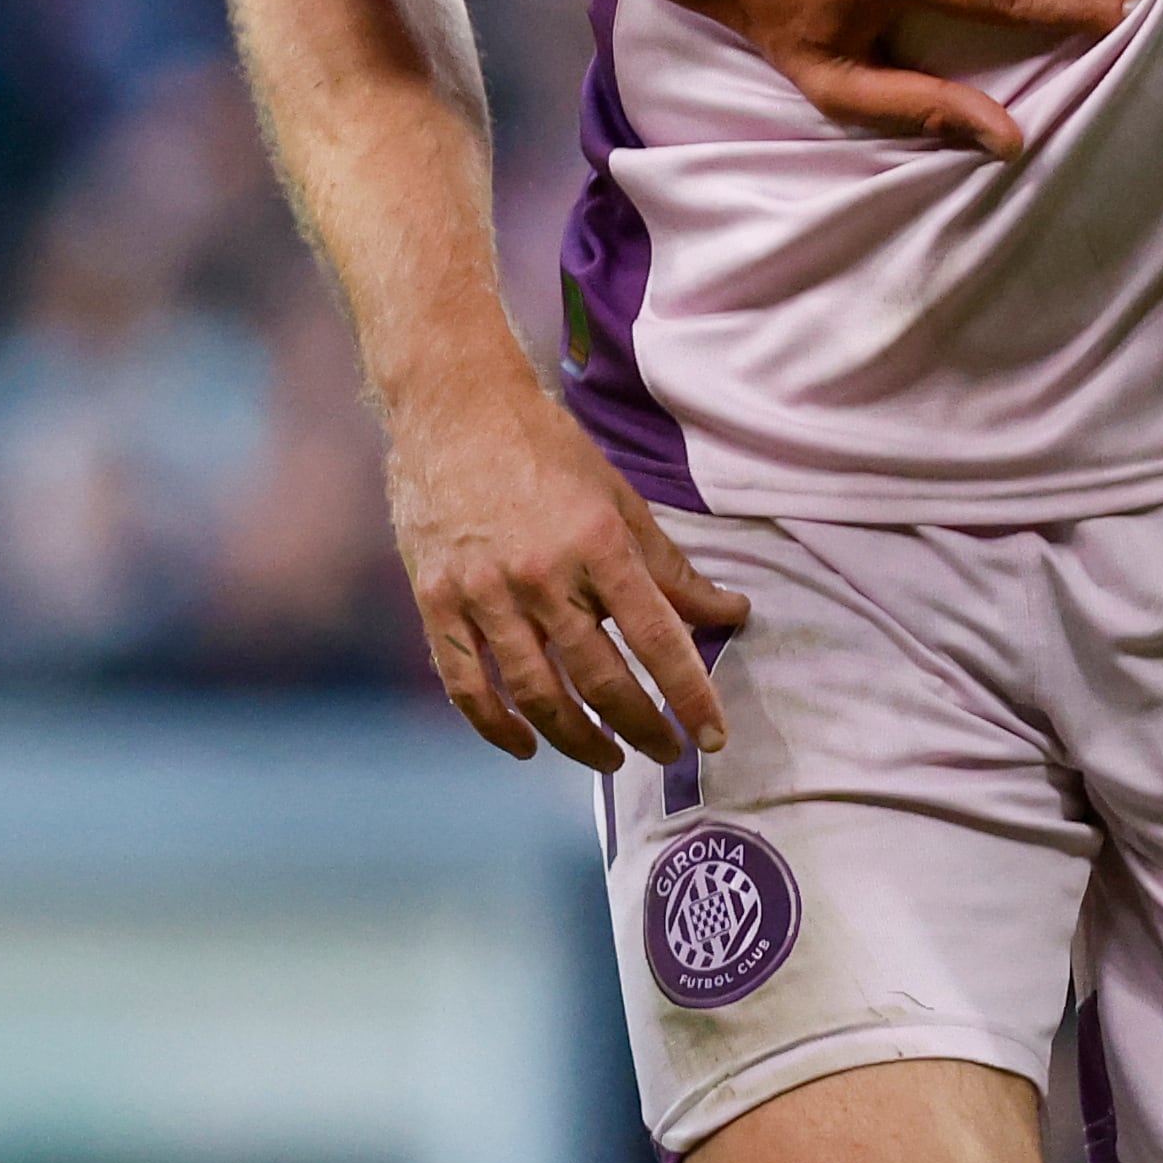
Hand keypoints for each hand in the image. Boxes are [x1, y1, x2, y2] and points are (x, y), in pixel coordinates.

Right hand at [392, 379, 748, 770]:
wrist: (450, 404)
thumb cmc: (541, 445)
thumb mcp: (617, 497)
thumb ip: (668, 566)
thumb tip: (727, 612)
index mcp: (596, 543)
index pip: (657, 639)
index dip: (691, 695)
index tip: (712, 734)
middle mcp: (540, 574)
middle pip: (600, 679)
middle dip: (643, 728)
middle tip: (666, 752)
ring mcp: (482, 591)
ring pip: (536, 693)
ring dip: (578, 740)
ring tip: (608, 758)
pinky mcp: (435, 599)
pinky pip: (465, 682)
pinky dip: (496, 725)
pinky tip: (526, 746)